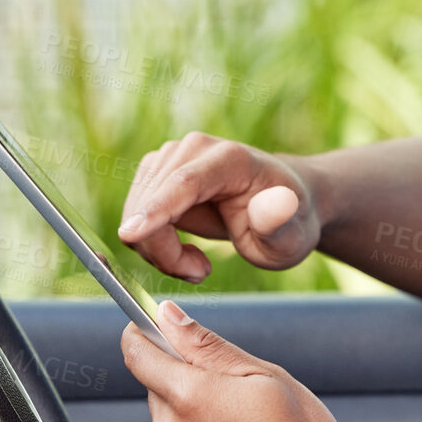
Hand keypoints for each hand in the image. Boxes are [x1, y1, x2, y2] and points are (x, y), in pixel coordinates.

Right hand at [117, 132, 320, 282]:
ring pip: (136, 215)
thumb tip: (277, 202)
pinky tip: (186, 251)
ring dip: (160, 252)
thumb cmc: (287, 222)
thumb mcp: (292, 235)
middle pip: (152, 205)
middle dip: (167, 254)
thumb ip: (279, 222)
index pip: (185, 183)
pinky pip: (136, 217)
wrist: (280, 204)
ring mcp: (170, 157)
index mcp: (231, 159)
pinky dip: (153, 243)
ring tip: (200, 264)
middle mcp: (195, 149)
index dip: (156, 209)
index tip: (129, 235)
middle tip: (202, 273)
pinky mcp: (155, 171)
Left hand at [120, 299, 372, 421]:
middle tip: (236, 388)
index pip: (137, 353)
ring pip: (171, 421)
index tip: (155, 328)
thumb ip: (208, 345)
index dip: (143, 333)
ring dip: (195, 414)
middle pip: (158, 387)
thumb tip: (169, 316)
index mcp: (189, 396)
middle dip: (187, 378)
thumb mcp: (265, 377)